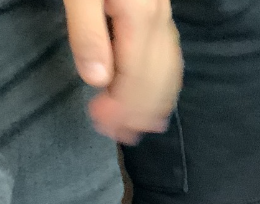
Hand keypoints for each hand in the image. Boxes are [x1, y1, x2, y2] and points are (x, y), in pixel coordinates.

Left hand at [64, 0, 182, 143]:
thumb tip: (97, 80)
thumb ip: (87, 32)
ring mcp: (164, 16)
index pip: (136, 76)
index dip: (120, 106)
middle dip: (137, 113)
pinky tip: (155, 98)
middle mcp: (159, 19)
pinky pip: (171, 59)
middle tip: (116, 134)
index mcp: (139, 16)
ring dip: (153, 104)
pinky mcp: (160, 12)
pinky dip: (164, 85)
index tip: (100, 123)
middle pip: (156, 79)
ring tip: (136, 128)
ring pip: (169, 72)